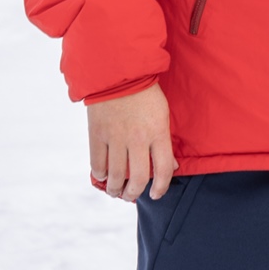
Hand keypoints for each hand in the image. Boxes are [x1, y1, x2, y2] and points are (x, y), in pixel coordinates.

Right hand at [87, 82, 176, 200]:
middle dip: (134, 193)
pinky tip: (103, 176)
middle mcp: (138, 139)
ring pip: (115, 176)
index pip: (164, 169)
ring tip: (116, 192)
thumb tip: (171, 166)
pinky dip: (100, 174)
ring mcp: (116, 138)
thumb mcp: (163, 115)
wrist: (119, 74)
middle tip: (131, 196)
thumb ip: (165, 142)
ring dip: (115, 189)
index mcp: (158, 132)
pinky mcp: (98, 135)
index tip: (156, 195)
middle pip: (138, 178)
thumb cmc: (146, 94)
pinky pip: (97, 163)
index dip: (161, 187)